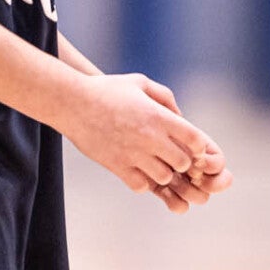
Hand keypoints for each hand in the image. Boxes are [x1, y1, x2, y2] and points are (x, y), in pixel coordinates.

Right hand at [63, 73, 220, 201]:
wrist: (72, 102)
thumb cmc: (106, 90)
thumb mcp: (139, 83)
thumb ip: (164, 97)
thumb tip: (180, 116)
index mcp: (158, 116)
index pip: (195, 140)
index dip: (196, 145)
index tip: (188, 144)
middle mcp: (150, 137)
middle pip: (183, 163)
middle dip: (181, 162)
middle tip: (170, 155)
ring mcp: (133, 154)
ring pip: (164, 178)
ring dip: (163, 173)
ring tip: (153, 163)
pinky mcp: (117, 166)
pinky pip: (141, 186)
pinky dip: (143, 181)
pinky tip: (136, 170)